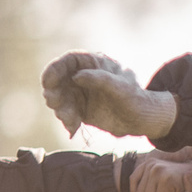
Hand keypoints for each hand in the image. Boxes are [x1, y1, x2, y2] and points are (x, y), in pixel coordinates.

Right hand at [41, 52, 179, 139]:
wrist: (144, 120)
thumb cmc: (136, 99)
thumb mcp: (121, 88)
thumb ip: (100, 79)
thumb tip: (76, 76)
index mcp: (94, 64)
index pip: (68, 61)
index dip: (54, 69)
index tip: (47, 82)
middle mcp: (84, 77)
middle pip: (58, 80)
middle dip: (54, 92)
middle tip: (55, 104)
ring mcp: (81, 94)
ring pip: (60, 99)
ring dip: (60, 110)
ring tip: (70, 121)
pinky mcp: (81, 110)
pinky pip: (67, 114)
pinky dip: (67, 121)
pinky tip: (72, 130)